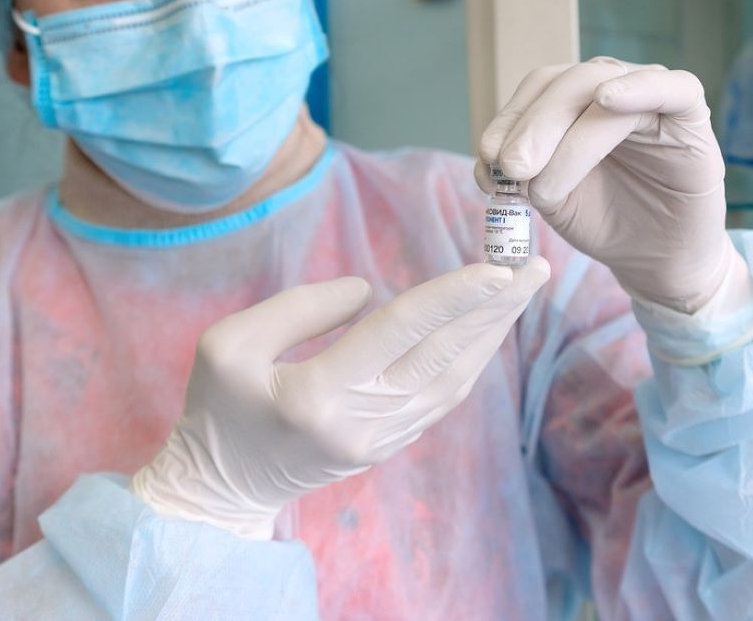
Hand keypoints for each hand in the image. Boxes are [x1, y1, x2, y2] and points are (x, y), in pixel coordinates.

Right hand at [130, 260, 549, 537]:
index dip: (450, 296)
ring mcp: (379, 440)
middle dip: (494, 309)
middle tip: (534, 265)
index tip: (495, 266)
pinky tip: (488, 328)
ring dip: (491, 333)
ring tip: (520, 289)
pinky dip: (471, 358)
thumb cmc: (217, 407)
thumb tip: (370, 291)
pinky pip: (442, 398)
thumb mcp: (228, 343)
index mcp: (317, 394)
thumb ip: (299, 308)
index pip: (399, 332)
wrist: (220, 488)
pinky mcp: (387, 446)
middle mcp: (360, 422)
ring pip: (454, 381)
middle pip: (444, 357)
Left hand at [476, 58, 737, 312]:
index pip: (538, 89)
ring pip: (603, 87)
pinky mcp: (690, 114)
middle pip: (565, 84)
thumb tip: (491, 159)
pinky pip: (670, 87)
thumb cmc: (604, 220)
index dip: (509, 118)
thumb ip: (521, 172)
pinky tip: (609, 100)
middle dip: (533, 126)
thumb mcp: (551, 196)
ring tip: (545, 188)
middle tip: (512, 168)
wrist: (657, 260)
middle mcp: (612, 90)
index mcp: (576, 103)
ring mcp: (651, 98)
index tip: (487, 159)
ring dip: (567, 134)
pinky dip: (638, 88)